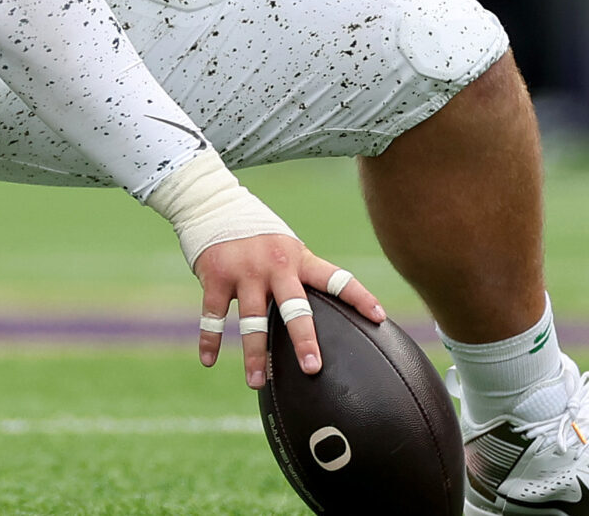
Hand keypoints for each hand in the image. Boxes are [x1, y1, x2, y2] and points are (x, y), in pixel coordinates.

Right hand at [194, 234, 385, 388]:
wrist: (215, 206)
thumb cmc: (260, 237)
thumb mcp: (287, 249)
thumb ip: (301, 277)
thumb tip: (325, 314)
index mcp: (299, 259)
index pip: (336, 279)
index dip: (359, 297)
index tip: (379, 317)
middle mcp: (275, 264)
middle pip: (294, 307)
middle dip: (304, 338)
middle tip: (312, 367)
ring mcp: (245, 271)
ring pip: (252, 320)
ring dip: (254, 354)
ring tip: (257, 382)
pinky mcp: (217, 276)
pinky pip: (214, 315)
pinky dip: (210, 340)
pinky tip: (209, 360)